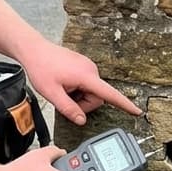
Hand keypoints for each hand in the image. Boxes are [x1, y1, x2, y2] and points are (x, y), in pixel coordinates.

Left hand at [26, 42, 140, 126]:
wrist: (34, 49)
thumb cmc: (41, 68)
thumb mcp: (52, 93)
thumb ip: (69, 109)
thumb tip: (81, 120)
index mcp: (86, 76)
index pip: (110, 94)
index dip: (125, 104)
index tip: (137, 111)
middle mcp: (91, 69)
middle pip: (96, 97)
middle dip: (82, 104)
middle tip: (64, 99)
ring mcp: (87, 66)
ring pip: (90, 92)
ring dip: (78, 96)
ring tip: (62, 89)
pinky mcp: (83, 66)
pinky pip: (85, 84)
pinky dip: (76, 89)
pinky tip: (63, 83)